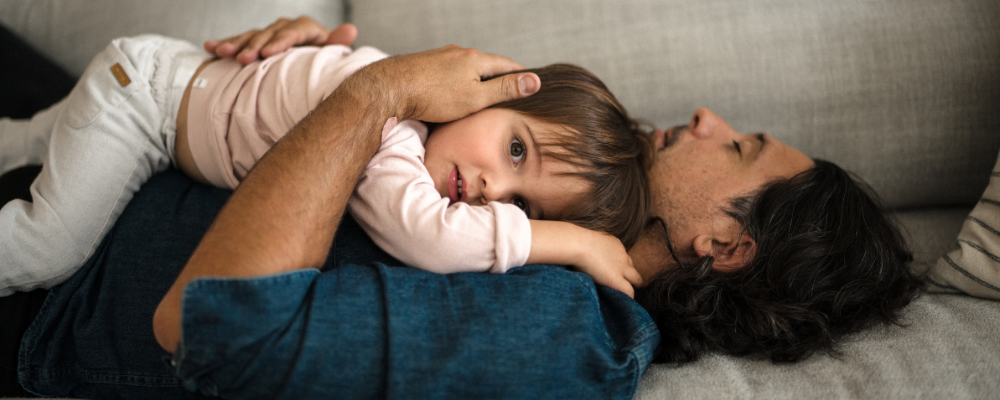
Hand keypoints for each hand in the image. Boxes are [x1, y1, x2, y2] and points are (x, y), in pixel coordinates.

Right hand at [204, 16, 357, 64]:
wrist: (311, 75)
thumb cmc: (324, 67)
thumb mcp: (332, 56)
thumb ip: (337, 44)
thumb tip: (350, 29)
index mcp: (308, 30)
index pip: (296, 30)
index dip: (281, 41)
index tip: (267, 54)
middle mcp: (287, 29)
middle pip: (270, 33)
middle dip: (255, 45)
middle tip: (244, 59)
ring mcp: (269, 35)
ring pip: (251, 37)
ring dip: (236, 44)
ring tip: (222, 53)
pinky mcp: (255, 44)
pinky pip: (238, 42)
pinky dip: (225, 44)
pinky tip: (209, 47)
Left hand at [351, 45, 540, 122]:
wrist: (390, 89)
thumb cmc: (433, 96)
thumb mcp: (476, 98)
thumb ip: (504, 89)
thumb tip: (533, 81)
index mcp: (475, 59)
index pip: (507, 64)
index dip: (520, 75)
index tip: (529, 83)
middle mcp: (458, 53)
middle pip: (486, 64)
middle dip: (497, 76)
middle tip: (508, 90)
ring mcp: (440, 57)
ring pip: (465, 67)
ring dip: (475, 78)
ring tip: (482, 93)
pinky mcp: (424, 65)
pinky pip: (448, 72)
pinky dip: (457, 81)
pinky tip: (452, 92)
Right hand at [572, 230, 642, 297]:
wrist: (577, 244)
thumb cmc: (574, 241)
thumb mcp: (586, 240)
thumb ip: (589, 247)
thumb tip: (580, 253)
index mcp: (614, 244)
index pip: (622, 256)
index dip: (617, 265)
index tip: (610, 271)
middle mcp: (622, 254)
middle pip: (631, 266)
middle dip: (628, 274)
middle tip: (619, 282)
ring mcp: (621, 267)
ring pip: (636, 279)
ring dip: (631, 286)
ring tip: (624, 296)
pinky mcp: (617, 279)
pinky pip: (629, 291)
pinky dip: (628, 297)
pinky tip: (622, 303)